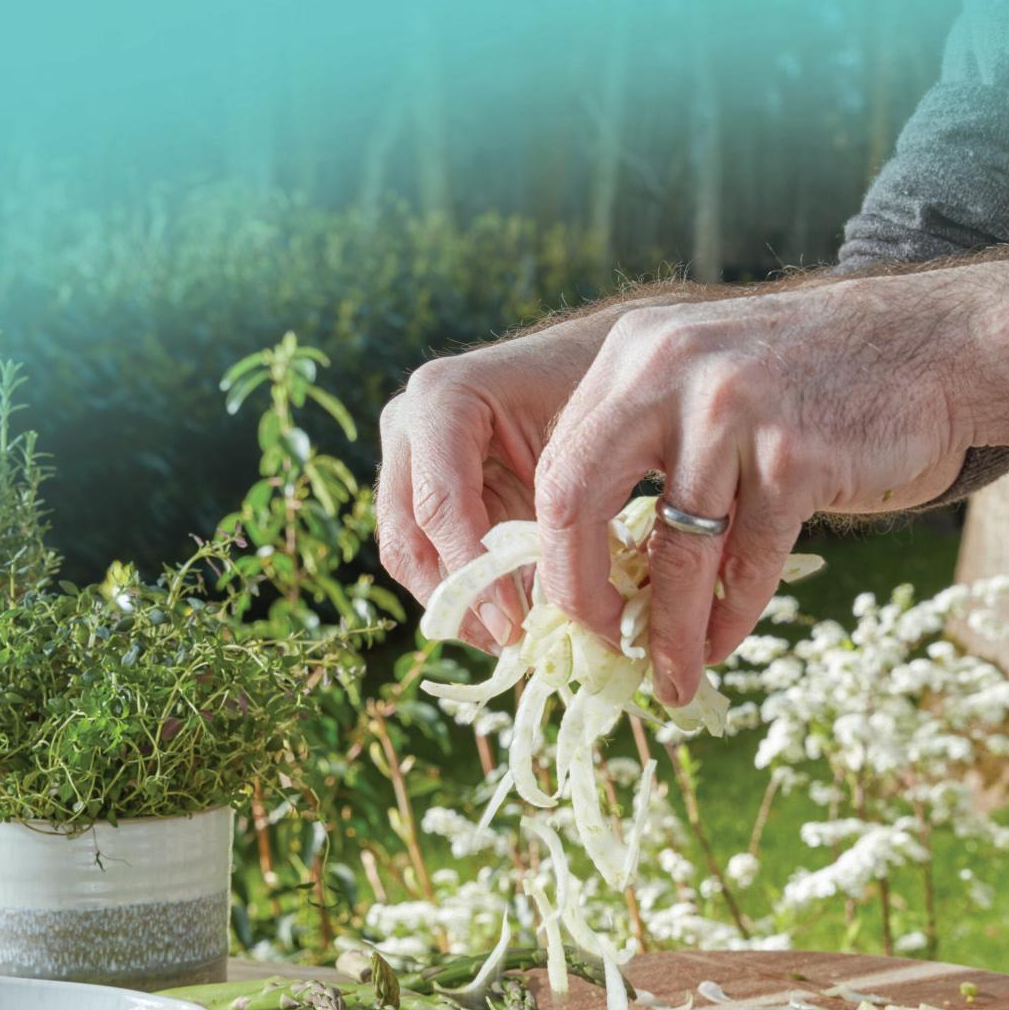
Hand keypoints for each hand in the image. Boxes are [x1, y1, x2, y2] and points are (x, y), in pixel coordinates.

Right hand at [375, 314, 611, 650]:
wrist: (605, 364)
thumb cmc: (603, 396)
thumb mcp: (585, 452)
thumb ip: (555, 520)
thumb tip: (546, 616)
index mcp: (441, 397)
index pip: (440, 504)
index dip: (474, 573)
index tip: (515, 628)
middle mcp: (406, 424)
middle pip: (407, 537)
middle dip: (458, 599)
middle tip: (510, 645)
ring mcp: (404, 456)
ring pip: (405, 554)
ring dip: (454, 606)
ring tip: (510, 641)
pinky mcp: (417, 488)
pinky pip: (422, 555)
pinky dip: (460, 592)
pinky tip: (505, 619)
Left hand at [533, 270, 985, 703]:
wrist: (941, 345)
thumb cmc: (817, 381)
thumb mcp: (709, 379)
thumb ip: (646, 443)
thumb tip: (590, 564)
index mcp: (634, 352)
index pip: (556, 463)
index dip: (552, 549)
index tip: (571, 605)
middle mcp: (667, 369)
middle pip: (574, 499)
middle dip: (578, 590)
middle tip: (596, 642)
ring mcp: (732, 409)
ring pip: (673, 550)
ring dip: (669, 630)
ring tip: (670, 677)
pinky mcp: (795, 454)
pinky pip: (746, 561)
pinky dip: (731, 616)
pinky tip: (724, 642)